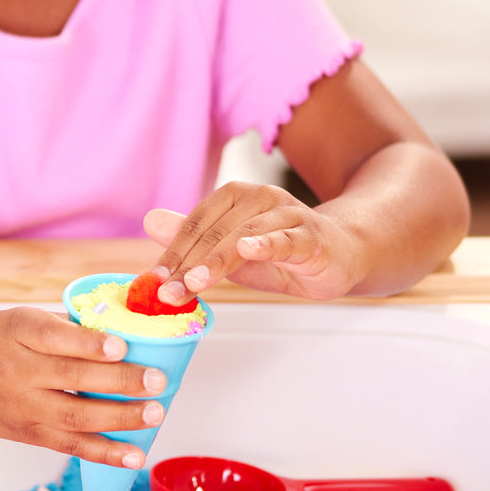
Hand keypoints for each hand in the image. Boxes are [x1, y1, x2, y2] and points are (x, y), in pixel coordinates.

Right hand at [0, 306, 167, 467]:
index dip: (89, 345)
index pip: (56, 339)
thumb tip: (127, 337)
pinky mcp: (25, 435)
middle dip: (120, 383)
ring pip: (75, 419)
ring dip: (120, 420)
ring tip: (155, 415)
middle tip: (158, 381)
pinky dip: (103, 453)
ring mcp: (21, 408)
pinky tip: (133, 456)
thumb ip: (67, 330)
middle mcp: (17, 372)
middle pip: (72, 381)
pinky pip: (69, 446)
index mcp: (18, 332)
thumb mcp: (22, 319)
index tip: (122, 346)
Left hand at [143, 181, 366, 304]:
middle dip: (188, 264)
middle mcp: (260, 198)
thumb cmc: (283, 254)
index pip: (197, 224)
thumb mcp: (230, 250)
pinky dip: (267, 243)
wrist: (339, 255)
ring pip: (245, 236)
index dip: (173, 253)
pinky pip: (286, 238)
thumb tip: (151, 221)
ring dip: (217, 261)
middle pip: (216, 231)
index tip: (154, 281)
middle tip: (168, 292)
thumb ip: (193, 239)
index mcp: (235, 198)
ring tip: (195, 282)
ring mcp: (287, 214)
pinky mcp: (311, 235)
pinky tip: (250, 250)